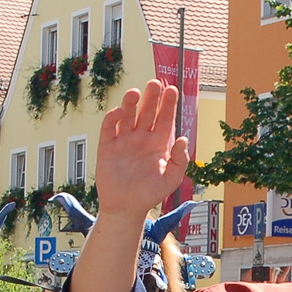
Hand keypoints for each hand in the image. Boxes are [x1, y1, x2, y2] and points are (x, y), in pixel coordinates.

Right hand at [96, 80, 190, 223]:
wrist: (126, 208)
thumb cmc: (150, 194)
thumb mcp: (170, 179)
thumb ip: (179, 160)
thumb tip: (184, 139)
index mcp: (159, 143)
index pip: (165, 119)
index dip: (168, 104)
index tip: (172, 90)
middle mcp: (142, 138)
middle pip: (147, 112)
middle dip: (151, 98)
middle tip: (155, 84)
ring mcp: (124, 140)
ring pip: (128, 116)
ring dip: (131, 103)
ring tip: (135, 92)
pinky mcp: (107, 147)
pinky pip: (109, 128)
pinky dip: (113, 118)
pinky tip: (119, 111)